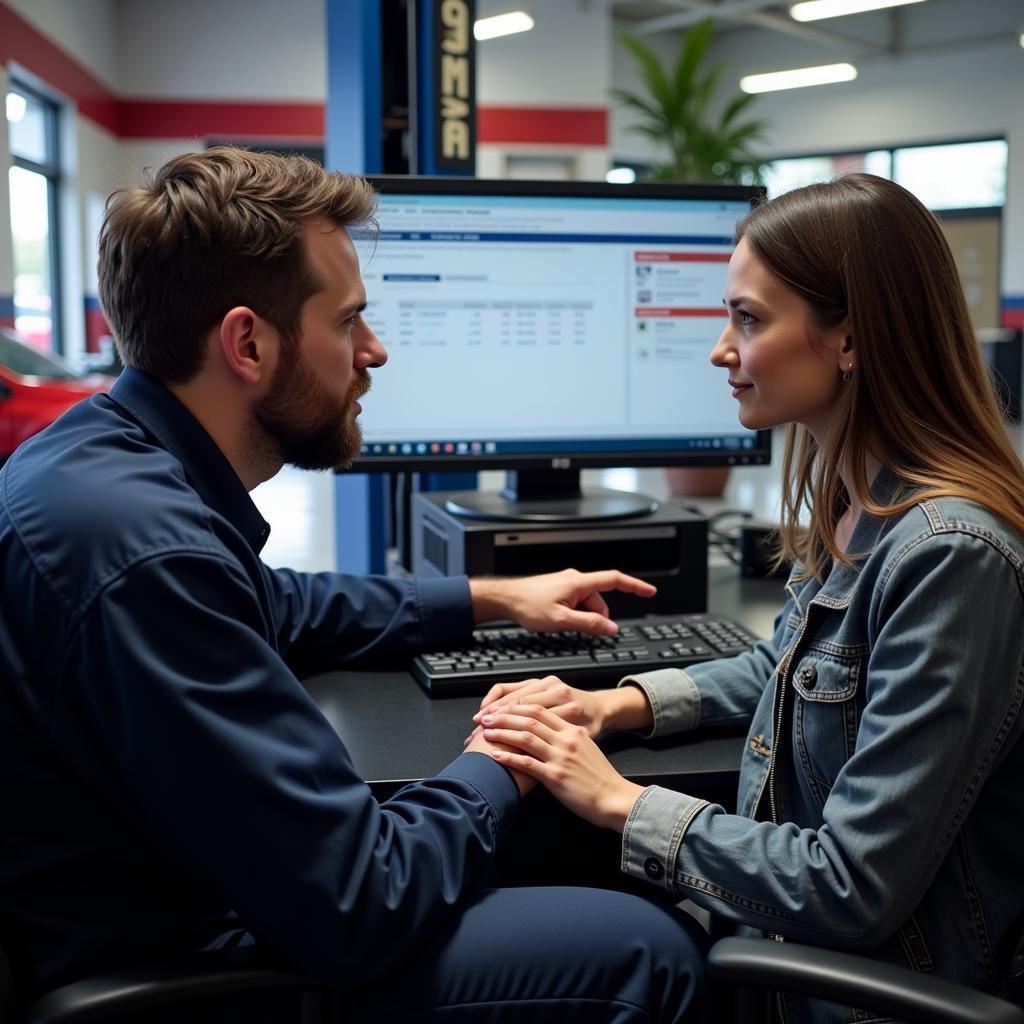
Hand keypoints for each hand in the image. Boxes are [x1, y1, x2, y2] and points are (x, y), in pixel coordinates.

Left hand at [469, 569, 655, 636]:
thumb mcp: (561, 621)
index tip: (650, 591)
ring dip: (581, 618)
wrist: (506, 598)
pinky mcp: (559, 591)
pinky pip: (576, 604)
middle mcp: (575, 580)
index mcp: (579, 583)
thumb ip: (589, 624)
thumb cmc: (528, 605)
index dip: (635, 586)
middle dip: (596, 618)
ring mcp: (567, 585)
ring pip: (587, 605)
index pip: (615, 580)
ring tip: (560, 625)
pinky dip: (573, 615)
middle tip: (577, 630)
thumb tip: (611, 628)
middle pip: (599, 601)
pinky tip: (558, 622)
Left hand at [479, 704, 645, 831]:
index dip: (516, 708)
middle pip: (529, 719)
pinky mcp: (555, 776)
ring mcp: (560, 757)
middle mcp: (566, 739)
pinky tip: (496, 756)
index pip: (540, 710)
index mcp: (573, 730)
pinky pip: (527, 763)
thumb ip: (567, 736)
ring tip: (486, 733)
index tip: (500, 709)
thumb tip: (546, 732)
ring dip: (502, 733)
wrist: (613, 798)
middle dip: (504, 716)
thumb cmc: (599, 777)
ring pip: (526, 737)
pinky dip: (508, 757)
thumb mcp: (586, 748)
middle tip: (486, 717)